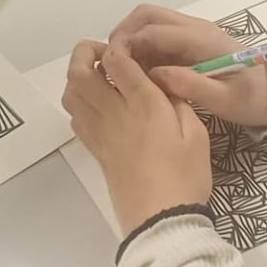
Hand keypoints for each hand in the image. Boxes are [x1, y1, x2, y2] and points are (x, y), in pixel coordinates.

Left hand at [62, 40, 211, 234]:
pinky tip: (98, 105)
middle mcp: (114, 113)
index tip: (129, 45)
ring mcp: (100, 133)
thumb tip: (164, 83)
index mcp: (143, 103)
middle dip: (84, 53)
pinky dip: (78, 102)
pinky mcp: (96, 151)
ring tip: (97, 74)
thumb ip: (178, 101)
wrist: (161, 221)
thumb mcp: (195, 132)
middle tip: (101, 51)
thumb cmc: (185, 175)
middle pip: (80, 73)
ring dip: (76, 77)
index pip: (117, 60)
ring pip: (71, 94)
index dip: (118, 45)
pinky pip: (75, 118)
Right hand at [109, 4, 266, 127]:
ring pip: (150, 21)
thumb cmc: (252, 98)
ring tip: (120, 69)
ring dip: (130, 38)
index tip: (112, 67)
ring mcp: (191, 32)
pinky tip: (136, 71)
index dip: (128, 44)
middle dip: (123, 34)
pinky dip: (140, 46)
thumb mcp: (226, 100)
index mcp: (201, 38)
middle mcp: (194, 28)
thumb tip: (157, 75)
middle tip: (111, 64)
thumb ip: (192, 86)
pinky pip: (157, 34)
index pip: (154, 29)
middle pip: (147, 14)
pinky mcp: (189, 41)